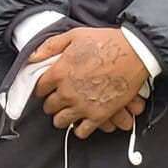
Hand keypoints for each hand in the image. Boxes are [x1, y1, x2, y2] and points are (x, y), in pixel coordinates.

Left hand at [32, 28, 149, 137]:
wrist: (135, 52)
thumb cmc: (106, 41)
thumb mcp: (74, 35)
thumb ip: (50, 46)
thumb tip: (32, 57)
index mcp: (59, 72)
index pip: (39, 88)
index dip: (43, 87)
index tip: (49, 86)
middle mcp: (67, 92)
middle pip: (48, 107)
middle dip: (52, 102)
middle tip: (60, 97)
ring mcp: (82, 106)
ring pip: (60, 121)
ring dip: (62, 116)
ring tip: (68, 110)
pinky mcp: (99, 115)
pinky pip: (81, 131)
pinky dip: (79, 128)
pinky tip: (82, 120)